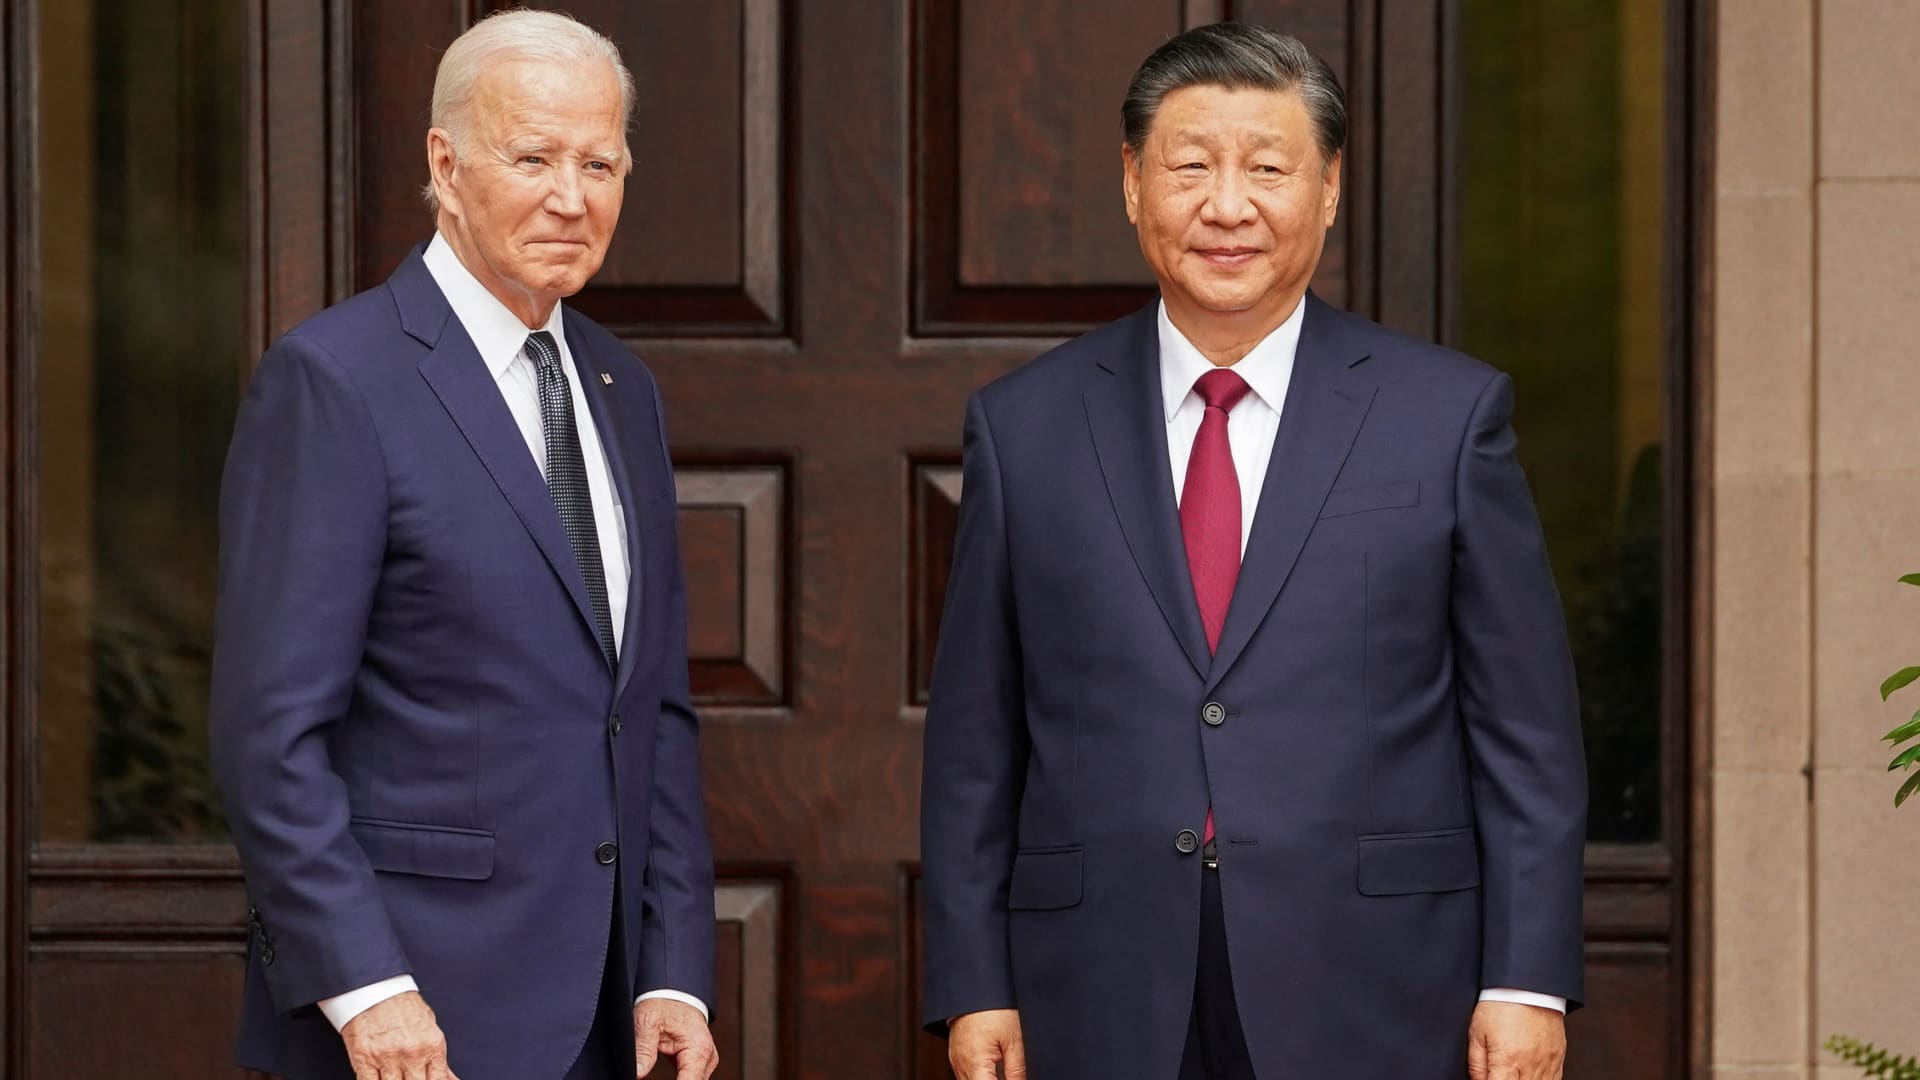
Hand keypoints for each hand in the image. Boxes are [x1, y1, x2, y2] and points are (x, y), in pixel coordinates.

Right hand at [340, 991, 459, 1079]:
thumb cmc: (403, 1006)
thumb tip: (452, 1079)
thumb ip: (439, 1059)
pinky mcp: (364, 1058)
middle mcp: (412, 1053)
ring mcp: (387, 1057)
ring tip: (397, 1075)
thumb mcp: (430, 1028)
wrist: (376, 987)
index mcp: (432, 1045)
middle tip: (409, 1076)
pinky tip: (380, 1078)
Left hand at [633, 997, 717, 1078]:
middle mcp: (707, 1056)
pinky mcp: (698, 1062)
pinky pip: (691, 1078)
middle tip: (648, 1072)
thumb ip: (643, 1050)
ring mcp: (705, 1060)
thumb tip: (638, 1072)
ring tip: (655, 1069)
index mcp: (698, 1048)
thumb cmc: (665, 1002)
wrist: (674, 991)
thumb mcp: (648, 1022)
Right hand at [948, 1009, 1025, 1079]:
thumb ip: (1017, 1071)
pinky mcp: (955, 1056)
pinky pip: (965, 1076)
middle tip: (1010, 1074)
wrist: (975, 989)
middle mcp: (961, 1065)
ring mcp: (956, 1061)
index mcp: (976, 1064)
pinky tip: (992, 1072)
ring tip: (1002, 1072)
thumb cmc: (994, 1009)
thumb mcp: (1014, 1040)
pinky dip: (979, 1076)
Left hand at [1467, 1000, 1565, 1079]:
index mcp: (1507, 1060)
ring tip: (1514, 1074)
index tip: (1489, 1079)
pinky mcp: (1558, 1059)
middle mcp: (1530, 1065)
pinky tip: (1530, 1076)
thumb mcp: (1476, 1033)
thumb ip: (1476, 1065)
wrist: (1527, 986)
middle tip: (1501, 1074)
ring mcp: (1547, 1063)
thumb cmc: (1500, 1005)